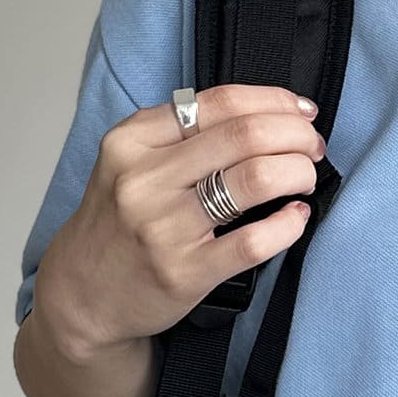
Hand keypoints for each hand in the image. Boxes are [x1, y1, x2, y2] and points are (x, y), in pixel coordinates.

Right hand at [37, 83, 327, 360]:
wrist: (84, 295)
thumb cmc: (119, 225)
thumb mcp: (131, 163)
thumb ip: (183, 135)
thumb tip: (266, 114)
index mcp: (133, 141)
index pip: (220, 102)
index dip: (274, 102)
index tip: (300, 111)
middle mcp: (145, 179)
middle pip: (245, 136)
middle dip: (296, 135)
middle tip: (312, 146)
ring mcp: (164, 227)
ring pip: (255, 179)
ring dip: (297, 172)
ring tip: (306, 177)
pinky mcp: (186, 271)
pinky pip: (254, 241)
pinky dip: (288, 224)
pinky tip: (296, 216)